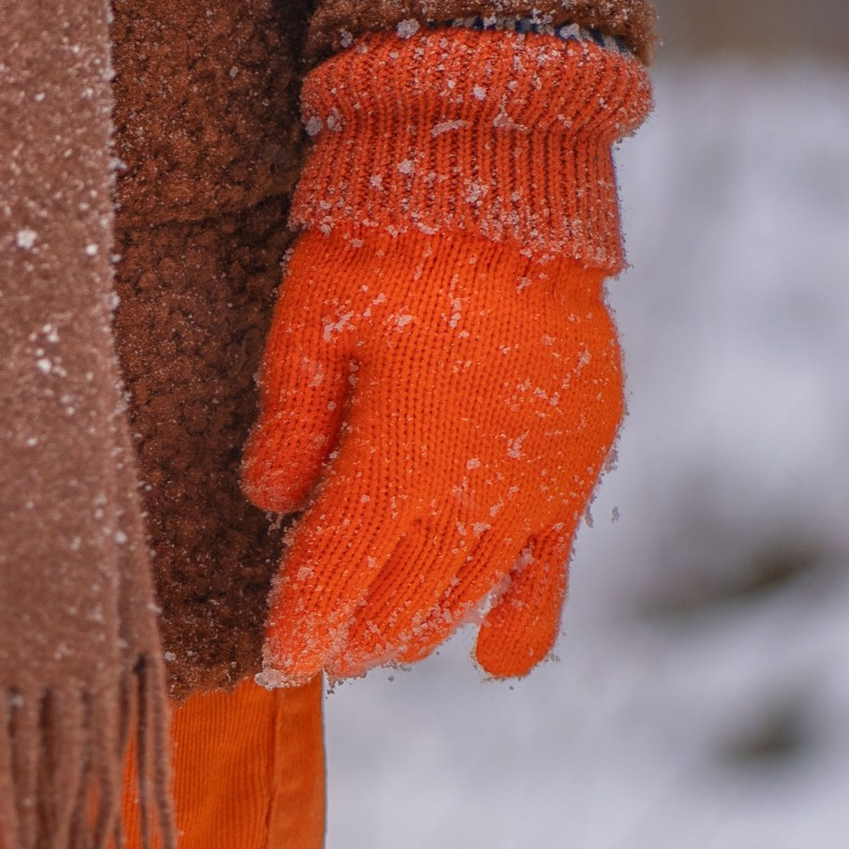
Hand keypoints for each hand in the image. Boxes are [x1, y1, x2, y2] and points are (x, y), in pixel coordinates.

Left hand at [242, 227, 624, 684]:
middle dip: (356, 637)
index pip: (333, 581)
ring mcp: (529, 484)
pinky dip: (521, 621)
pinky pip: (551, 569)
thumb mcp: (310, 320)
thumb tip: (270, 501)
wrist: (509, 186)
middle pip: (397, 605)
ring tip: (385, 644)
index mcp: (391, 461)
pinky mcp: (577, 464)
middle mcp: (464, 492)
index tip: (278, 662)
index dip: (302, 630)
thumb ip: (290, 418)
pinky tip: (494, 660)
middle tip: (327, 652)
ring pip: (463, 596)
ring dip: (418, 629)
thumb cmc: (390, 243)